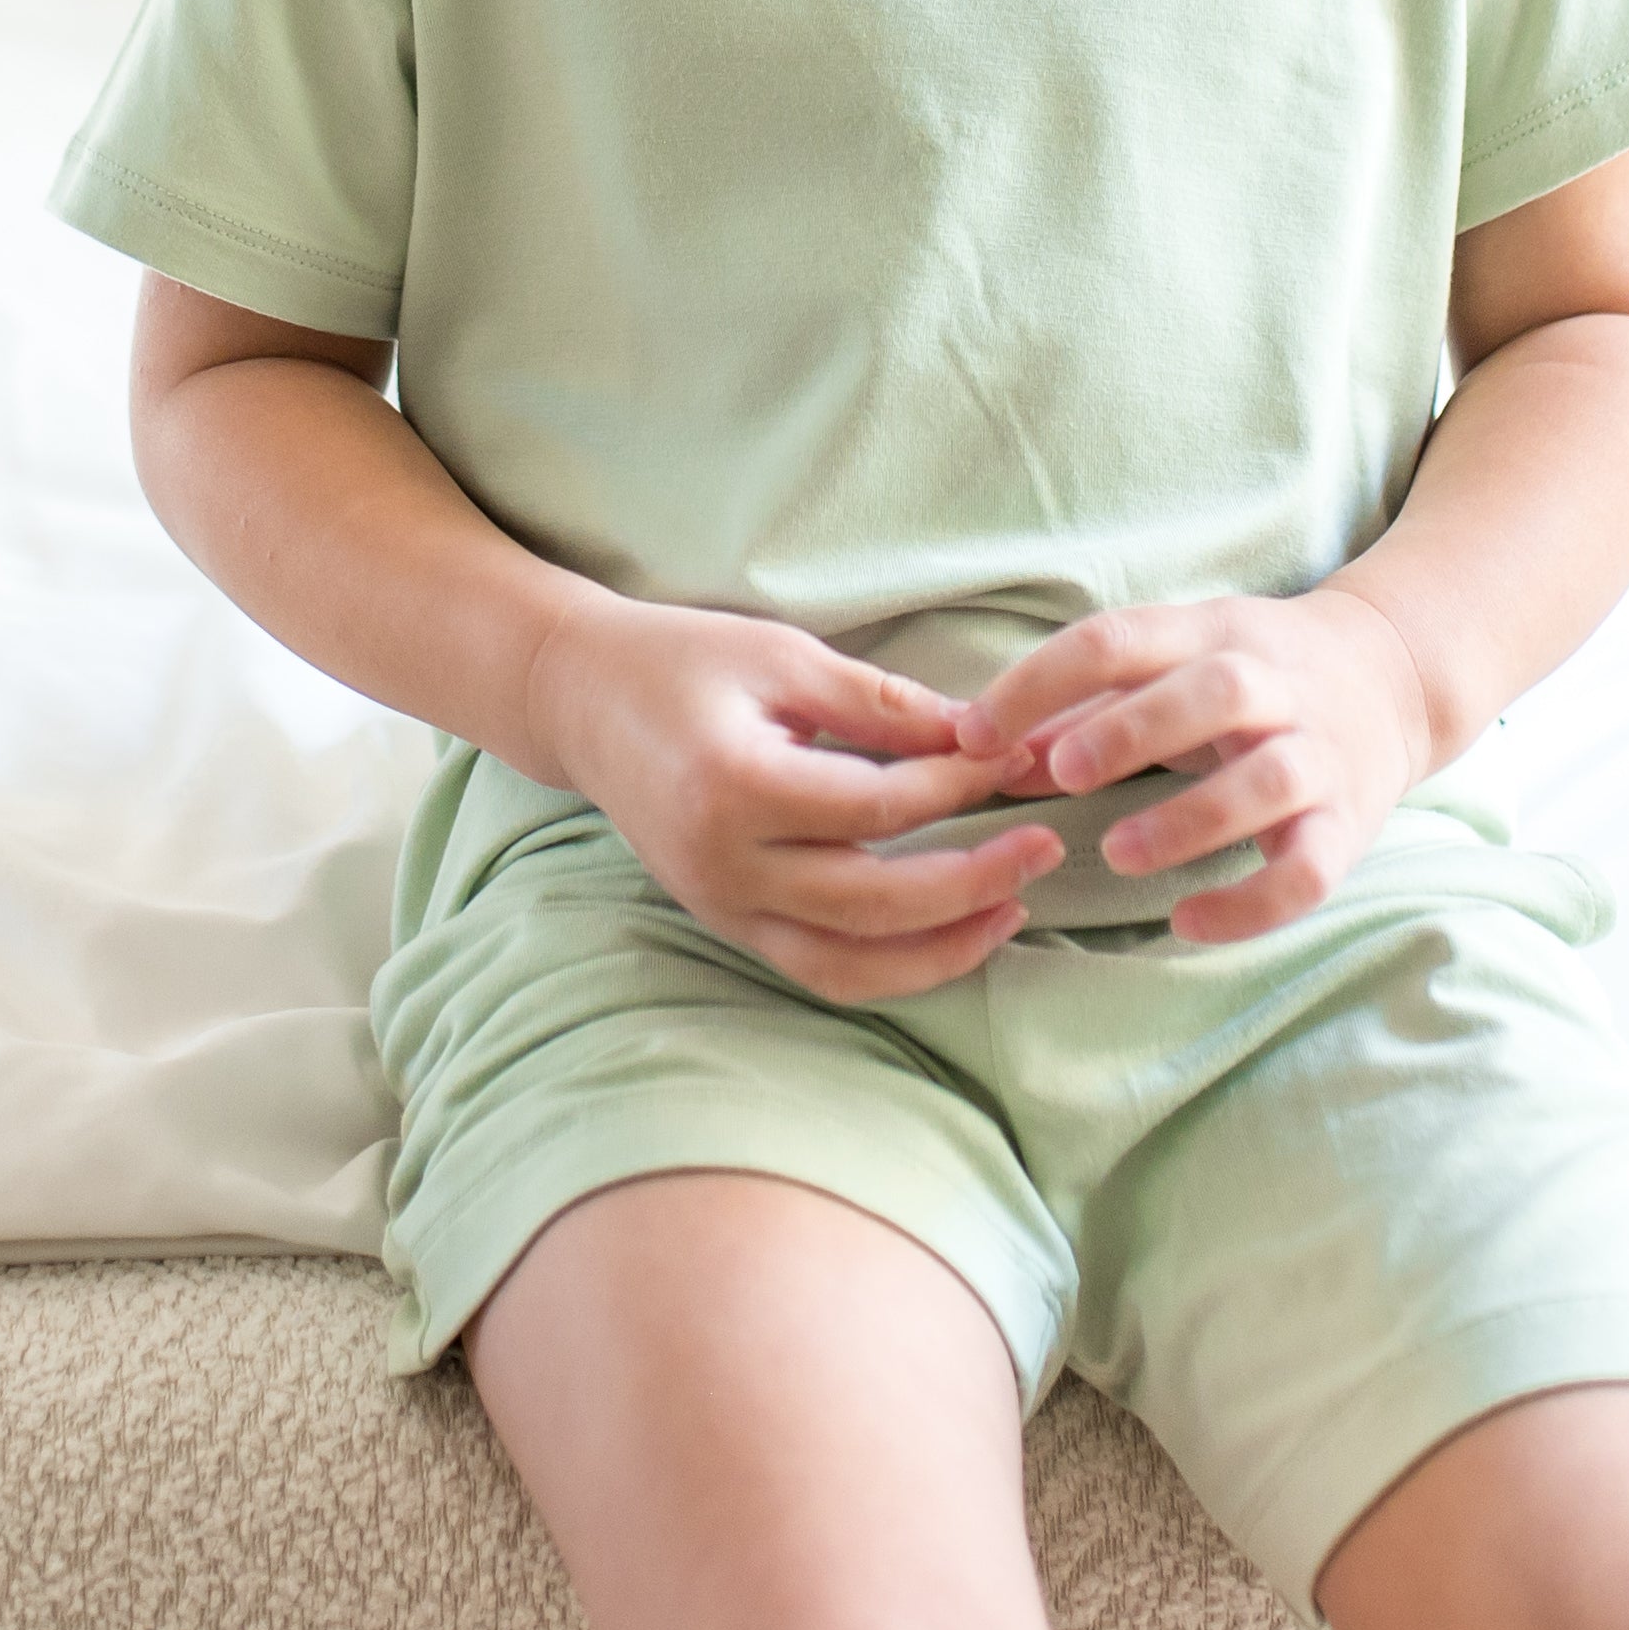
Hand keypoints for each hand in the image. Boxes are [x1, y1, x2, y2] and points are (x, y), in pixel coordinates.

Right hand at [528, 593, 1066, 1003]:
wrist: (582, 701)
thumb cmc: (682, 661)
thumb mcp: (783, 657)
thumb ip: (881, 703)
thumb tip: (981, 735)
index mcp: (735, 785)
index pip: (877, 808)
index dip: (957, 787)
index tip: (1014, 758)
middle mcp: (724, 865)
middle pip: (874, 902)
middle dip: (974, 879)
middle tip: (1046, 845)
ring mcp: (721, 907)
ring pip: (851, 963)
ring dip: (944, 947)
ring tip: (1015, 905)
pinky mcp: (727, 924)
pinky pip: (821, 972)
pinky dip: (893, 968)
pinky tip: (952, 933)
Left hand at [947, 587, 1435, 941]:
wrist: (1393, 679)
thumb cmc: (1247, 676)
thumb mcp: (1171, 666)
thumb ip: (1081, 706)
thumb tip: (982, 750)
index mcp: (1209, 633)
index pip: (1119, 637)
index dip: (1042, 680)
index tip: (973, 731)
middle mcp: (1272, 684)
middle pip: (1212, 693)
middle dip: (1133, 730)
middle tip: (1061, 774)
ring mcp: (1318, 753)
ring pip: (1266, 778)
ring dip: (1190, 817)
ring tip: (1118, 853)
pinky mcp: (1350, 824)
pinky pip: (1309, 869)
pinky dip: (1252, 903)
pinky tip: (1187, 924)